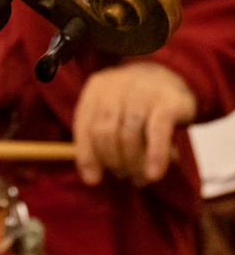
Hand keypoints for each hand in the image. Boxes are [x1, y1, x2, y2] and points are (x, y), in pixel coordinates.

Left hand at [72, 62, 194, 185]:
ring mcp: (142, 93)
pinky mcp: (168, 102)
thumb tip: (90, 178)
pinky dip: (154, 157)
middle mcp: (116, 87)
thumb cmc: (136, 103)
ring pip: (129, 136)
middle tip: (124, 175)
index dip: (87, 155)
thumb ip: (100, 140)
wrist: (171, 76)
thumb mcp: (113, 113)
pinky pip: (157, 134)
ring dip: (132, 163)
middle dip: (113, 160)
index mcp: (96, 89)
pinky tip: (153, 174)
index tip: (93, 179)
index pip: (84, 126)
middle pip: (105, 132)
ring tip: (139, 177)